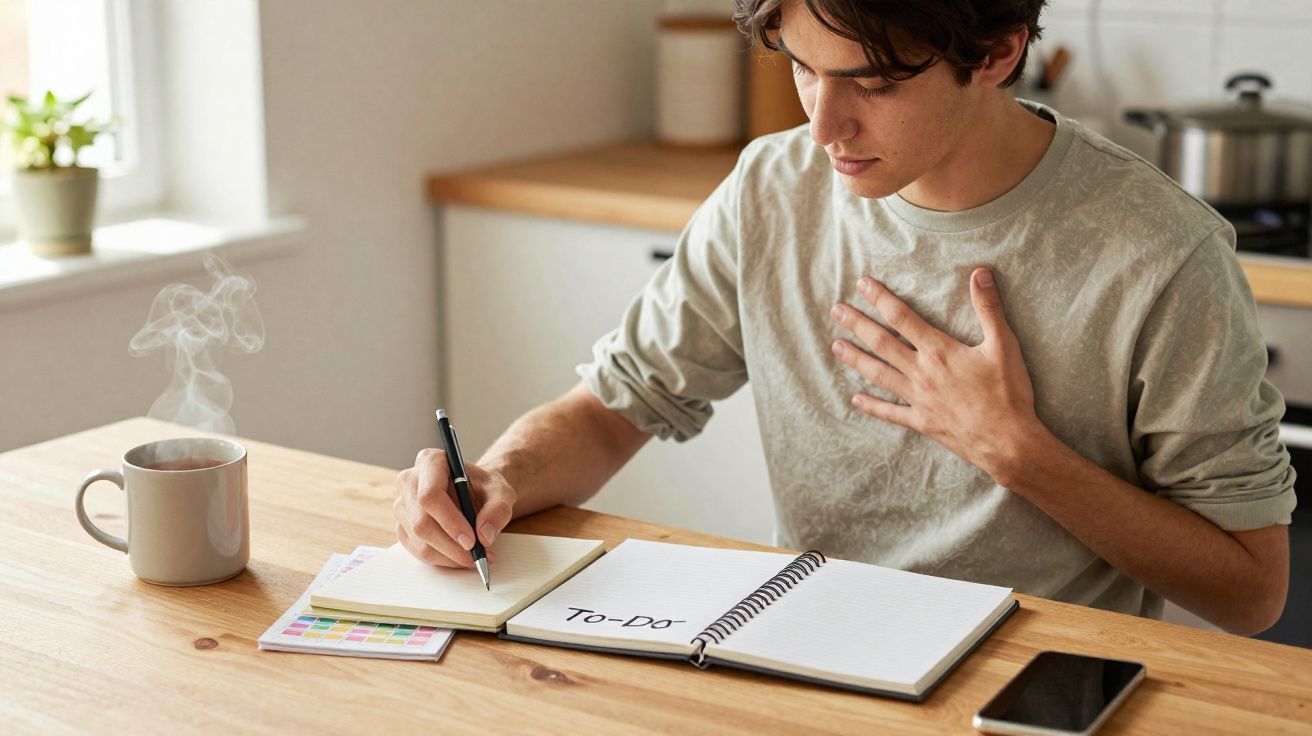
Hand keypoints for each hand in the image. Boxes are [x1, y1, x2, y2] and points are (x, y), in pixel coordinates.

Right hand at [393, 448, 515, 567]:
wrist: (475, 494)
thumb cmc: (485, 488)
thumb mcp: (501, 492)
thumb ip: (498, 510)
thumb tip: (484, 535)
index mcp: (431, 461)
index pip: (430, 495)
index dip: (449, 521)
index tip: (471, 541)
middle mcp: (409, 480)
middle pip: (421, 522)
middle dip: (451, 546)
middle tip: (476, 556)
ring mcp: (402, 505)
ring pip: (419, 540)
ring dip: (448, 556)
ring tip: (474, 557)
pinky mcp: (402, 526)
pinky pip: (417, 551)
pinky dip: (441, 559)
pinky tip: (460, 556)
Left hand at [828, 268, 1044, 481]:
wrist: (1008, 442)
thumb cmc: (1008, 393)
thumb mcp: (1003, 345)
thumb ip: (989, 307)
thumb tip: (980, 272)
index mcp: (939, 351)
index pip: (902, 318)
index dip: (880, 299)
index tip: (861, 284)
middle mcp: (922, 373)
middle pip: (881, 343)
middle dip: (857, 324)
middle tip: (836, 310)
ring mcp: (918, 399)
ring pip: (879, 374)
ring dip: (855, 359)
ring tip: (835, 347)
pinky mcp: (922, 422)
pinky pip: (891, 412)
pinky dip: (872, 406)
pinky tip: (856, 400)